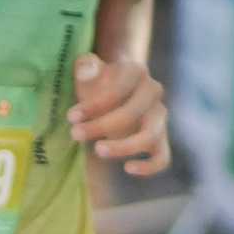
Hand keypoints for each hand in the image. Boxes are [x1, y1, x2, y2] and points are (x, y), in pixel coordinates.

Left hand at [69, 51, 169, 175]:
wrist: (115, 89)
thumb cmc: (97, 81)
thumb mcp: (88, 70)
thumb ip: (86, 66)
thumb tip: (87, 71)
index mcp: (136, 71)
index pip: (119, 89)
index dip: (94, 105)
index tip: (71, 117)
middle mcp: (153, 92)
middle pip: (132, 113)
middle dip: (101, 126)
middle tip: (75, 134)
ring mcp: (160, 116)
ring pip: (150, 136)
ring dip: (123, 146)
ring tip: (98, 150)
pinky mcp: (160, 139)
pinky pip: (163, 157)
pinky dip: (149, 166)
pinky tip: (127, 168)